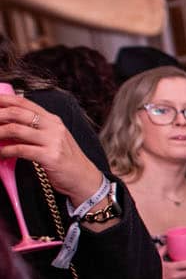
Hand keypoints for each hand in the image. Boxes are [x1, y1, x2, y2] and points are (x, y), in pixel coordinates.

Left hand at [0, 89, 108, 203]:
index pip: (25, 103)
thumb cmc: (65, 160)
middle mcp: (53, 127)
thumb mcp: (53, 139)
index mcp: (53, 120)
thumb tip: (7, 123)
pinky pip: (21, 150)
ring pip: (16, 129)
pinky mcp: (50, 156)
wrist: (84, 179)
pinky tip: (0, 154)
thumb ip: (34, 129)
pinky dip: (5, 151)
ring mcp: (53, 141)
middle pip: (18, 113)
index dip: (4, 99)